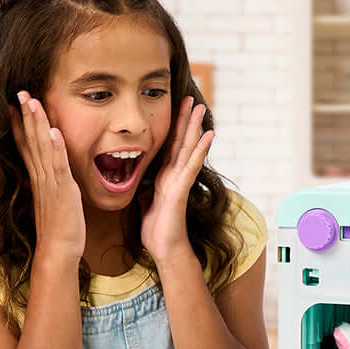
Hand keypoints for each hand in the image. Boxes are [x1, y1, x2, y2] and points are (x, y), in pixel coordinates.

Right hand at [9, 91, 85, 262]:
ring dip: (37, 123)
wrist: (58, 250)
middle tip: (20, 91)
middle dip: (25, 115)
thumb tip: (50, 175)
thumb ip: (50, 185)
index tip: (14, 105)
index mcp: (38, 179)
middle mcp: (40, 177)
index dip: (20, 124)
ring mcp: (50, 183)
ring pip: (41, 147)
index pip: (25, 146)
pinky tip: (53, 131)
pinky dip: (55, 147)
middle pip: (30, 140)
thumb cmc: (59, 229)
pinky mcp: (62, 190)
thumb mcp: (53, 200)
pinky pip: (58, 165)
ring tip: (32, 101)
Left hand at [138, 96, 214, 266]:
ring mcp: (180, 181)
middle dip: (186, 121)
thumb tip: (140, 185)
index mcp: (165, 177)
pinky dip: (199, 150)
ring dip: (195, 128)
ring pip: (189, 149)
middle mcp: (175, 176)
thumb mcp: (144, 205)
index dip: (174, 128)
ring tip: (202, 109)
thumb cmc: (156, 231)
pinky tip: (208, 136)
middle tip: (191, 99)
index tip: (176, 109)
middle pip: (181, 142)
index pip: (170, 147)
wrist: (165, 249)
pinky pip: (191, 165)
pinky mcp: (181, 190)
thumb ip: (146, 191)